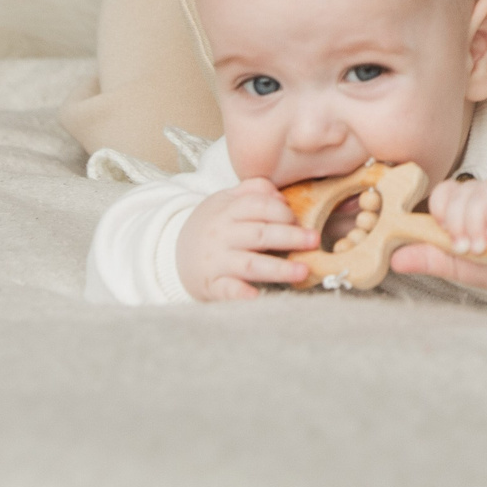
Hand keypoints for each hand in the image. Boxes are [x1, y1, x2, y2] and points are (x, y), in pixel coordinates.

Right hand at [174, 179, 318, 301]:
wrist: (171, 254)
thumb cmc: (212, 226)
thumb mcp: (225, 200)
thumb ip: (254, 190)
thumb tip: (281, 196)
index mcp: (228, 211)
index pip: (258, 205)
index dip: (281, 211)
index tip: (298, 219)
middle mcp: (222, 235)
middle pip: (259, 234)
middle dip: (289, 237)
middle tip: (314, 240)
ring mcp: (216, 261)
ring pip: (249, 264)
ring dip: (277, 268)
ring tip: (302, 271)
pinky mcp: (212, 285)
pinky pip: (227, 290)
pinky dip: (241, 294)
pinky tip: (257, 296)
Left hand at [390, 178, 486, 300]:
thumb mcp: (458, 267)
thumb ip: (430, 259)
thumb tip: (395, 260)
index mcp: (462, 205)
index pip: (442, 192)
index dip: (441, 213)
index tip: (448, 237)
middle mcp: (480, 194)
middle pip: (458, 194)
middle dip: (458, 226)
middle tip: (468, 249)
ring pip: (479, 195)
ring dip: (477, 226)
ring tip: (484, 246)